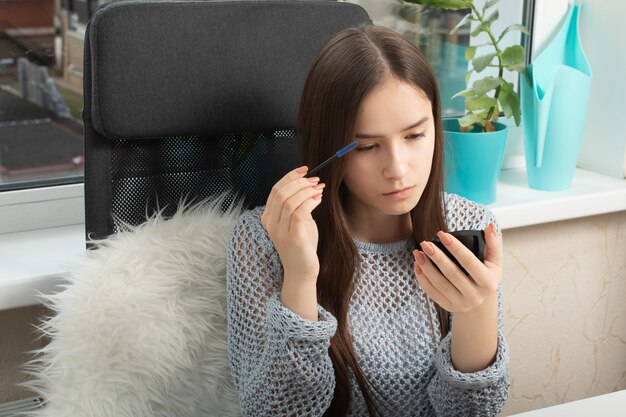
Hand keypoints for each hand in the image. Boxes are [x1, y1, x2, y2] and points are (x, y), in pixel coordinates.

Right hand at [261, 166, 324, 282]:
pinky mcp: (293, 238)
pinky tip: (318, 199)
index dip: (289, 177)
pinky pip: (299, 213)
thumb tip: (309, 186)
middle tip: (315, 180)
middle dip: (300, 182)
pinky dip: (310, 202)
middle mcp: (271, 224)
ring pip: (290, 201)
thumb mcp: (298, 222)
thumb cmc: (302, 246)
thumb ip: (298, 206)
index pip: (275, 190)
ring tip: (319, 189)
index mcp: (268, 218)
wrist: (302, 272)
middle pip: (281, 193)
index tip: (304, 170)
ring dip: (307, 191)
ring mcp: (280, 232)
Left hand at [412, 223, 501, 312]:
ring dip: (426, 267)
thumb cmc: (486, 276)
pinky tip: (417, 265)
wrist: (480, 302)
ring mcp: (461, 303)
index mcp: (488, 283)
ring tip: (418, 252)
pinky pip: (432, 292)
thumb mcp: (495, 262)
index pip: (469, 262)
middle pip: (452, 274)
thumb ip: (493, 244)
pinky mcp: (448, 307)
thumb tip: (489, 226)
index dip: (455, 248)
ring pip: (439, 284)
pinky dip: (422, 278)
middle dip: (437, 257)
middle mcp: (475, 296)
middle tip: (425, 243)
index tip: (442, 234)